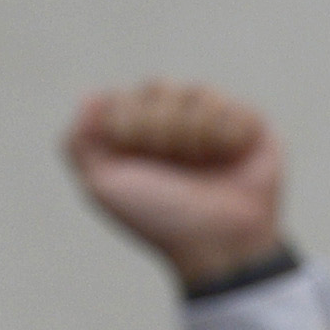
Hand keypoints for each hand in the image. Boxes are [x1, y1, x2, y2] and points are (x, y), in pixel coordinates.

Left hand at [65, 80, 288, 287]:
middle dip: (160, 129)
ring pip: (197, 92)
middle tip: (174, 168)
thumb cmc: (159, 219)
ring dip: (194, 135)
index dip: (128, 126)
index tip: (138, 161)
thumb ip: (77, 142)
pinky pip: (233, 107)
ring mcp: (214, 123)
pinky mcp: (252, 128)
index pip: (124, 95)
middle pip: (159, 86)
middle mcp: (176, 122)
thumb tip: (92, 97)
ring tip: (204, 166)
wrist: (216, 243)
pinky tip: (231, 159)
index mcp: (140, 132)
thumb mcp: (101, 187)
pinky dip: (227, 135)